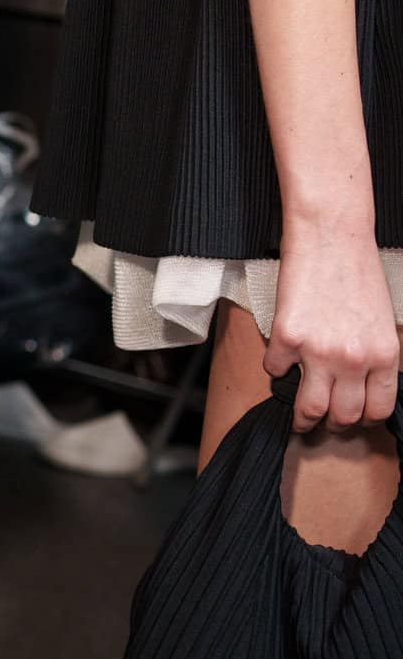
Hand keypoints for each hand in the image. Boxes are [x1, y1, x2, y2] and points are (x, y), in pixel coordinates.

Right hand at [267, 223, 398, 429]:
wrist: (331, 235)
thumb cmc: (358, 270)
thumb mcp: (382, 320)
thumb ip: (375, 355)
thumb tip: (361, 382)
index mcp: (383, 355)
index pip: (377, 409)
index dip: (364, 419)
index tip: (355, 418)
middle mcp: (354, 359)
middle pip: (343, 415)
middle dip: (333, 423)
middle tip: (325, 420)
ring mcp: (318, 351)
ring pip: (309, 408)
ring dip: (303, 418)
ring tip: (299, 416)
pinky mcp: (286, 337)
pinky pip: (275, 370)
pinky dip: (275, 369)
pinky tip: (280, 360)